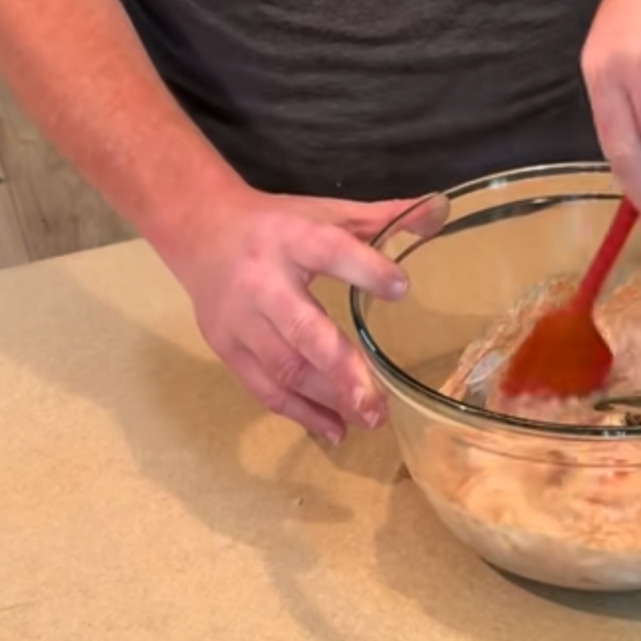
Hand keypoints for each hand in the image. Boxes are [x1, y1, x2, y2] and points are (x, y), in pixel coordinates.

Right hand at [169, 188, 446, 443]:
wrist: (200, 231)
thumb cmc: (274, 225)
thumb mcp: (323, 212)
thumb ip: (380, 218)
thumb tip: (440, 210)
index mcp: (290, 238)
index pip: (330, 251)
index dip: (365, 269)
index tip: (401, 289)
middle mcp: (260, 280)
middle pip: (301, 329)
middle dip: (341, 369)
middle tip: (378, 402)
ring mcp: (239, 319)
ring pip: (283, 366)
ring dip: (327, 398)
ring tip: (367, 418)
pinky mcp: (226, 347)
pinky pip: (263, 387)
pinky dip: (299, 413)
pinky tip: (334, 429)